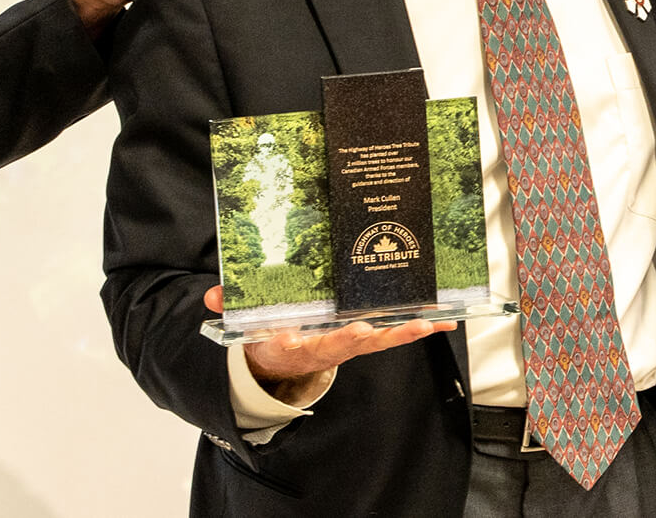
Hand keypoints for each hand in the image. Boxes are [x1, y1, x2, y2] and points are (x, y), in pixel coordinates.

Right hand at [201, 285, 452, 387]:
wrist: (282, 358)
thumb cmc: (269, 334)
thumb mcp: (247, 325)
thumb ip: (231, 308)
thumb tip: (211, 296)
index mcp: (304, 344)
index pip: (318, 342)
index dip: (330, 338)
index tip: (343, 332)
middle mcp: (333, 345)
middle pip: (362, 342)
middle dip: (383, 335)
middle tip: (405, 327)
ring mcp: (353, 342)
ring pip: (385, 338)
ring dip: (410, 332)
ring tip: (436, 323)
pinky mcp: (367, 336)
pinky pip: (395, 332)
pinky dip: (419, 326)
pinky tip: (444, 319)